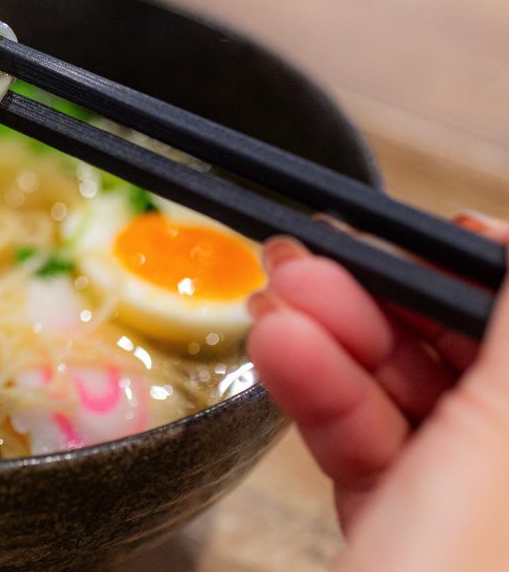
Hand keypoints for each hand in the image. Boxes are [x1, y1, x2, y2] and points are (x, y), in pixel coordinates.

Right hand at [247, 215, 508, 570]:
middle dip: (387, 302)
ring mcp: (477, 508)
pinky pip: (370, 443)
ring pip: (413, 397)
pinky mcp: (408, 527)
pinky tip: (277, 353)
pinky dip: (320, 395)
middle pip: (474, 360)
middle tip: (310, 258)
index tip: (416, 231)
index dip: (482, 273)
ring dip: (336, 342)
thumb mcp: (496, 455)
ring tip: (274, 300)